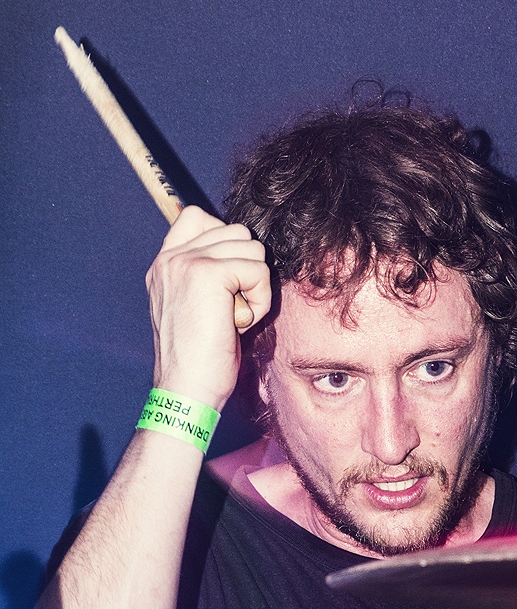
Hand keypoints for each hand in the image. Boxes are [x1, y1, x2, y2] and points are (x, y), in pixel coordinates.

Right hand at [145, 205, 271, 410]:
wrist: (186, 391)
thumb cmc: (199, 362)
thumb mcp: (196, 309)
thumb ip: (208, 277)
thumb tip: (245, 256)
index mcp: (165, 265)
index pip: (197, 216)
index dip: (226, 242)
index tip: (228, 283)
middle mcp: (171, 259)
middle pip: (236, 231)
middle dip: (246, 269)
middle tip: (231, 309)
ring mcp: (187, 263)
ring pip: (251, 247)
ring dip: (255, 285)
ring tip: (235, 317)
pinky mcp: (208, 274)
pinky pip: (258, 269)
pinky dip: (260, 300)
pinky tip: (240, 323)